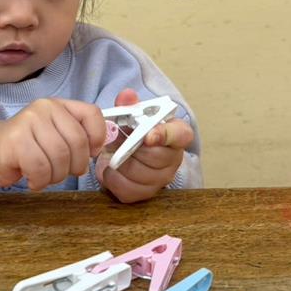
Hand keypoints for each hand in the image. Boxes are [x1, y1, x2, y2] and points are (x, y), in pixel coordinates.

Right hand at [0, 99, 106, 189]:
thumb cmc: (27, 147)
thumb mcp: (55, 136)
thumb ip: (78, 137)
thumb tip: (100, 149)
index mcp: (59, 105)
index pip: (92, 114)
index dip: (97, 138)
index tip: (89, 155)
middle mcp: (45, 108)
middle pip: (78, 142)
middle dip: (75, 166)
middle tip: (63, 173)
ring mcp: (29, 121)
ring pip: (60, 157)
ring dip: (56, 176)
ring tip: (45, 177)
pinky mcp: (15, 140)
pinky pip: (41, 167)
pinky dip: (40, 181)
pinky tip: (33, 180)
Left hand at [98, 88, 193, 203]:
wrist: (128, 154)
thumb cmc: (135, 132)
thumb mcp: (133, 115)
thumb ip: (129, 105)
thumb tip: (126, 96)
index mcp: (176, 135)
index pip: (180, 135)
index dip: (164, 135)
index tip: (148, 136)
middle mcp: (173, 160)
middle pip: (155, 157)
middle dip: (131, 148)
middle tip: (117, 140)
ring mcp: (160, 179)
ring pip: (138, 174)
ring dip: (119, 163)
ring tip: (112, 153)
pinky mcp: (144, 194)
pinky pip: (127, 190)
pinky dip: (112, 179)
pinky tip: (110, 169)